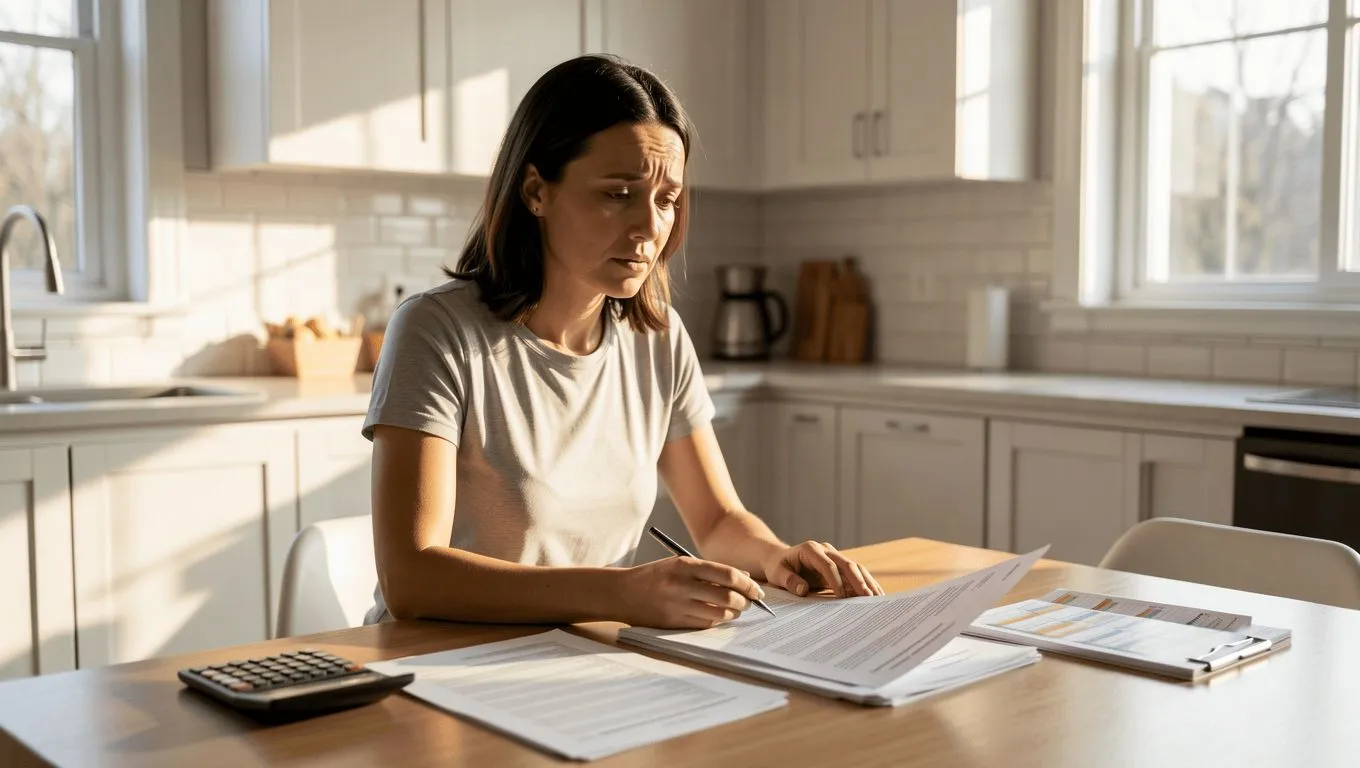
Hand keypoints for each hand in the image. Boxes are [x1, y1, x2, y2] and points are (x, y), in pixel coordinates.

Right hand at [617, 556, 766, 628]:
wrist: (621, 593)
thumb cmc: (655, 576)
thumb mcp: (679, 564)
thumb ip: (709, 571)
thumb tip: (743, 581)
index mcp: (685, 565)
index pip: (728, 575)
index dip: (748, 585)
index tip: (757, 591)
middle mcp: (682, 585)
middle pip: (727, 597)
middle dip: (744, 602)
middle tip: (749, 603)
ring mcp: (678, 606)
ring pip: (719, 614)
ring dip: (733, 614)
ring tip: (736, 611)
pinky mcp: (674, 623)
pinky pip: (705, 625)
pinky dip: (717, 622)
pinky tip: (718, 617)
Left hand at [763, 541, 883, 597]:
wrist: (781, 558)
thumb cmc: (778, 567)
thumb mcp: (777, 573)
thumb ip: (789, 580)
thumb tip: (803, 590)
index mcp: (810, 550)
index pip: (827, 564)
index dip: (835, 580)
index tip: (841, 596)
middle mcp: (826, 550)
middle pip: (846, 564)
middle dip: (858, 581)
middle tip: (867, 597)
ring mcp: (834, 556)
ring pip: (855, 567)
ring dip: (866, 582)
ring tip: (877, 598)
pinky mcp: (839, 566)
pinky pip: (855, 574)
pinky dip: (865, 583)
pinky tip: (875, 595)